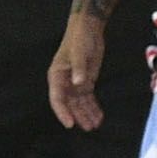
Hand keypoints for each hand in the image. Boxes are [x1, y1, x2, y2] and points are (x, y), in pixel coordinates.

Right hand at [48, 13, 108, 131]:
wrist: (88, 29)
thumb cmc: (80, 39)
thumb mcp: (79, 52)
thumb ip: (79, 68)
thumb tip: (79, 83)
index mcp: (57, 76)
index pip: (57, 98)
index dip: (62, 112)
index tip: (70, 124)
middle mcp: (64, 82)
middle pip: (69, 104)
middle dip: (78, 116)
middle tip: (88, 128)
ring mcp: (74, 83)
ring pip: (79, 103)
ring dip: (86, 114)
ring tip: (95, 126)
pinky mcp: (85, 81)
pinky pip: (88, 98)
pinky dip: (93, 107)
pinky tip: (99, 116)